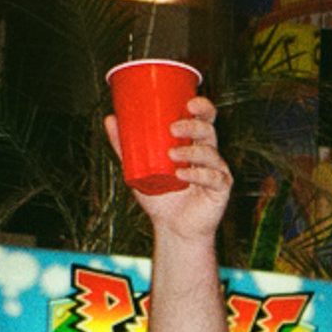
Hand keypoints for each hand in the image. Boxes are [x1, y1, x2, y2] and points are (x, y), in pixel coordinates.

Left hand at [107, 96, 231, 249]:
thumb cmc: (160, 197)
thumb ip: (125, 146)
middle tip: (174, 128)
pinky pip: (213, 177)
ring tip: (172, 155)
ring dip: (192, 152)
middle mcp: (208, 154)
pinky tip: (184, 175)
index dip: (202, 107)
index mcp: (193, 143)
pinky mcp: (220, 189)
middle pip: (209, 130)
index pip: (204, 118)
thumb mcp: (138, 168)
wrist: (172, 228)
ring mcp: (216, 171)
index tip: (188, 103)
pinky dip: (198, 175)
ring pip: (211, 153)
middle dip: (194, 125)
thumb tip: (110, 118)